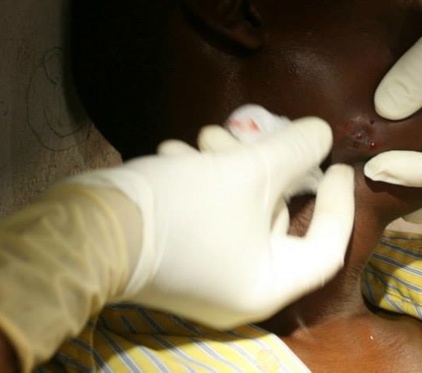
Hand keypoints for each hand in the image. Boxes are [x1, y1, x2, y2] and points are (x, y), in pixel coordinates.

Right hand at [72, 117, 354, 328]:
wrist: (84, 229)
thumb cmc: (181, 209)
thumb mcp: (246, 172)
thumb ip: (294, 151)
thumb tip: (323, 134)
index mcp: (267, 284)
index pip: (325, 246)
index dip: (337, 203)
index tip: (337, 164)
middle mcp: (240, 287)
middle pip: (275, 218)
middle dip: (263, 167)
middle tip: (242, 134)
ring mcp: (208, 275)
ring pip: (239, 209)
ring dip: (226, 166)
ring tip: (201, 139)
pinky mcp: (180, 256)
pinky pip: (209, 215)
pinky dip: (202, 180)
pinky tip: (177, 154)